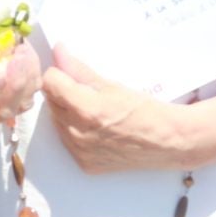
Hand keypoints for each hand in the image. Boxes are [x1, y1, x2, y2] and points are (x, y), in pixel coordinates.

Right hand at [0, 39, 41, 130]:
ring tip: (26, 52)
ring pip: (21, 103)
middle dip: (16, 85)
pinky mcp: (9, 101)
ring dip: (28, 79)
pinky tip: (29, 53)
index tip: (0, 74)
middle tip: (19, 57)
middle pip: (4, 110)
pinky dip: (33, 76)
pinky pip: (27, 94)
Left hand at [40, 45, 189, 173]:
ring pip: (57, 122)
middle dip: (63, 92)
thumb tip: (58, 52)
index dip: (59, 74)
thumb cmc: (144, 110)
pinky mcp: (84, 164)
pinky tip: (95, 127)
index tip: (70, 73)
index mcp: (85, 110)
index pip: (50, 83)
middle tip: (85, 91)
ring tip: (92, 110)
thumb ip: (79, 69)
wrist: (165, 141)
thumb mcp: (112, 85)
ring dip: (66, 112)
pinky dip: (75, 131)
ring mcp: (80, 152)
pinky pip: (67, 142)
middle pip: (51, 102)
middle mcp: (78, 134)